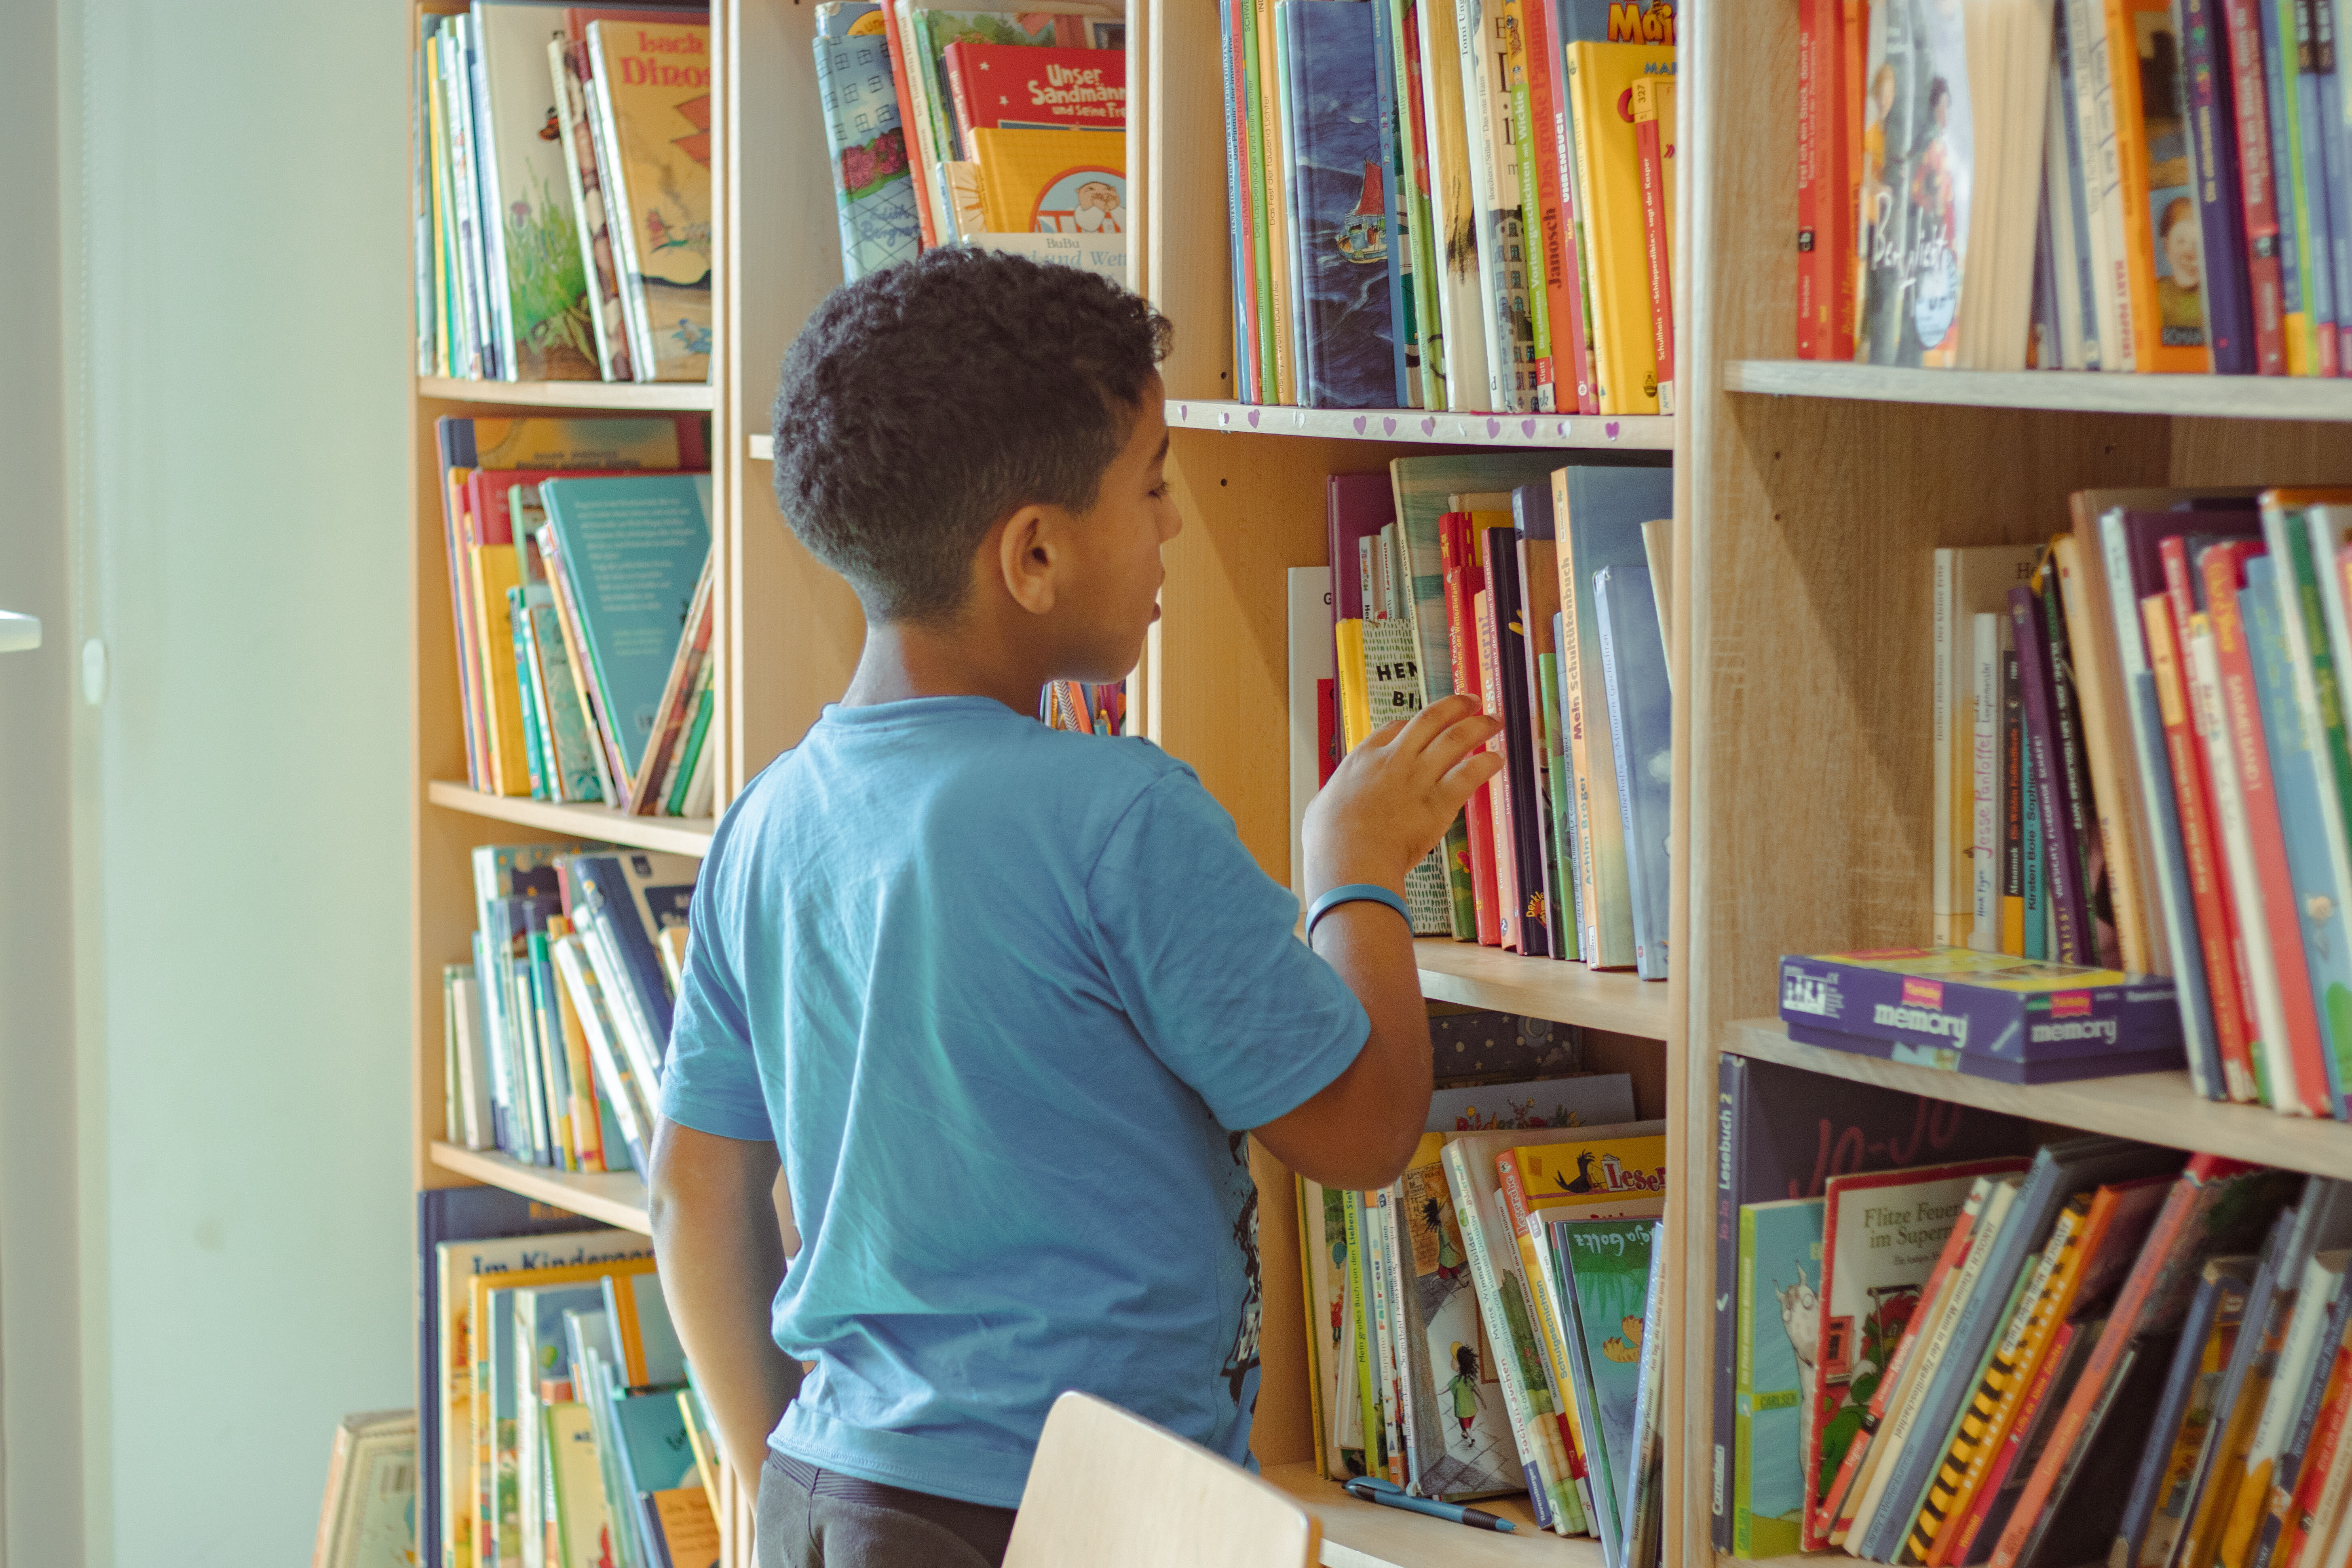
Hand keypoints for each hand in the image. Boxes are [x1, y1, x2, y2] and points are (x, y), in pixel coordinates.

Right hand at [1303, 693, 1502, 896]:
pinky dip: (1486, 764)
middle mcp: (1394, 759)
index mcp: (1364, 758)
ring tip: (1494, 720)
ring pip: (1455, 739)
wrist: (1350, 858)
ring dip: (1478, 726)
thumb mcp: (1321, 808)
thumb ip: (1334, 800)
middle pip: (1430, 719)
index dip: (1416, 724)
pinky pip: (1469, 774)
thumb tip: (1331, 808)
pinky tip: (1497, 759)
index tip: (1427, 726)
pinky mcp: (1439, 802)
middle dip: (1454, 706)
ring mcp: (1418, 778)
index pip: (1396, 728)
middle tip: (1472, 701)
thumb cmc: (1329, 841)